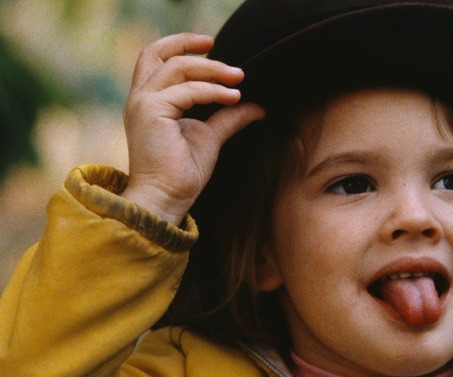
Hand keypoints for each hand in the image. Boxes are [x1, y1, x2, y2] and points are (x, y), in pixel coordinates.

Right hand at [121, 33, 264, 224]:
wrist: (167, 199)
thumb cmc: (182, 174)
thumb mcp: (210, 137)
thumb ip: (228, 117)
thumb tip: (256, 106)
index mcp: (148, 101)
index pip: (156, 59)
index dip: (181, 46)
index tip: (212, 46)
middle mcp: (140, 98)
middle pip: (158, 53)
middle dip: (191, 45)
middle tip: (225, 54)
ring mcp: (142, 103)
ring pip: (177, 68)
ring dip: (212, 70)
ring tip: (239, 79)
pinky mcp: (151, 111)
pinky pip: (187, 90)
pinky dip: (213, 91)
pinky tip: (234, 98)